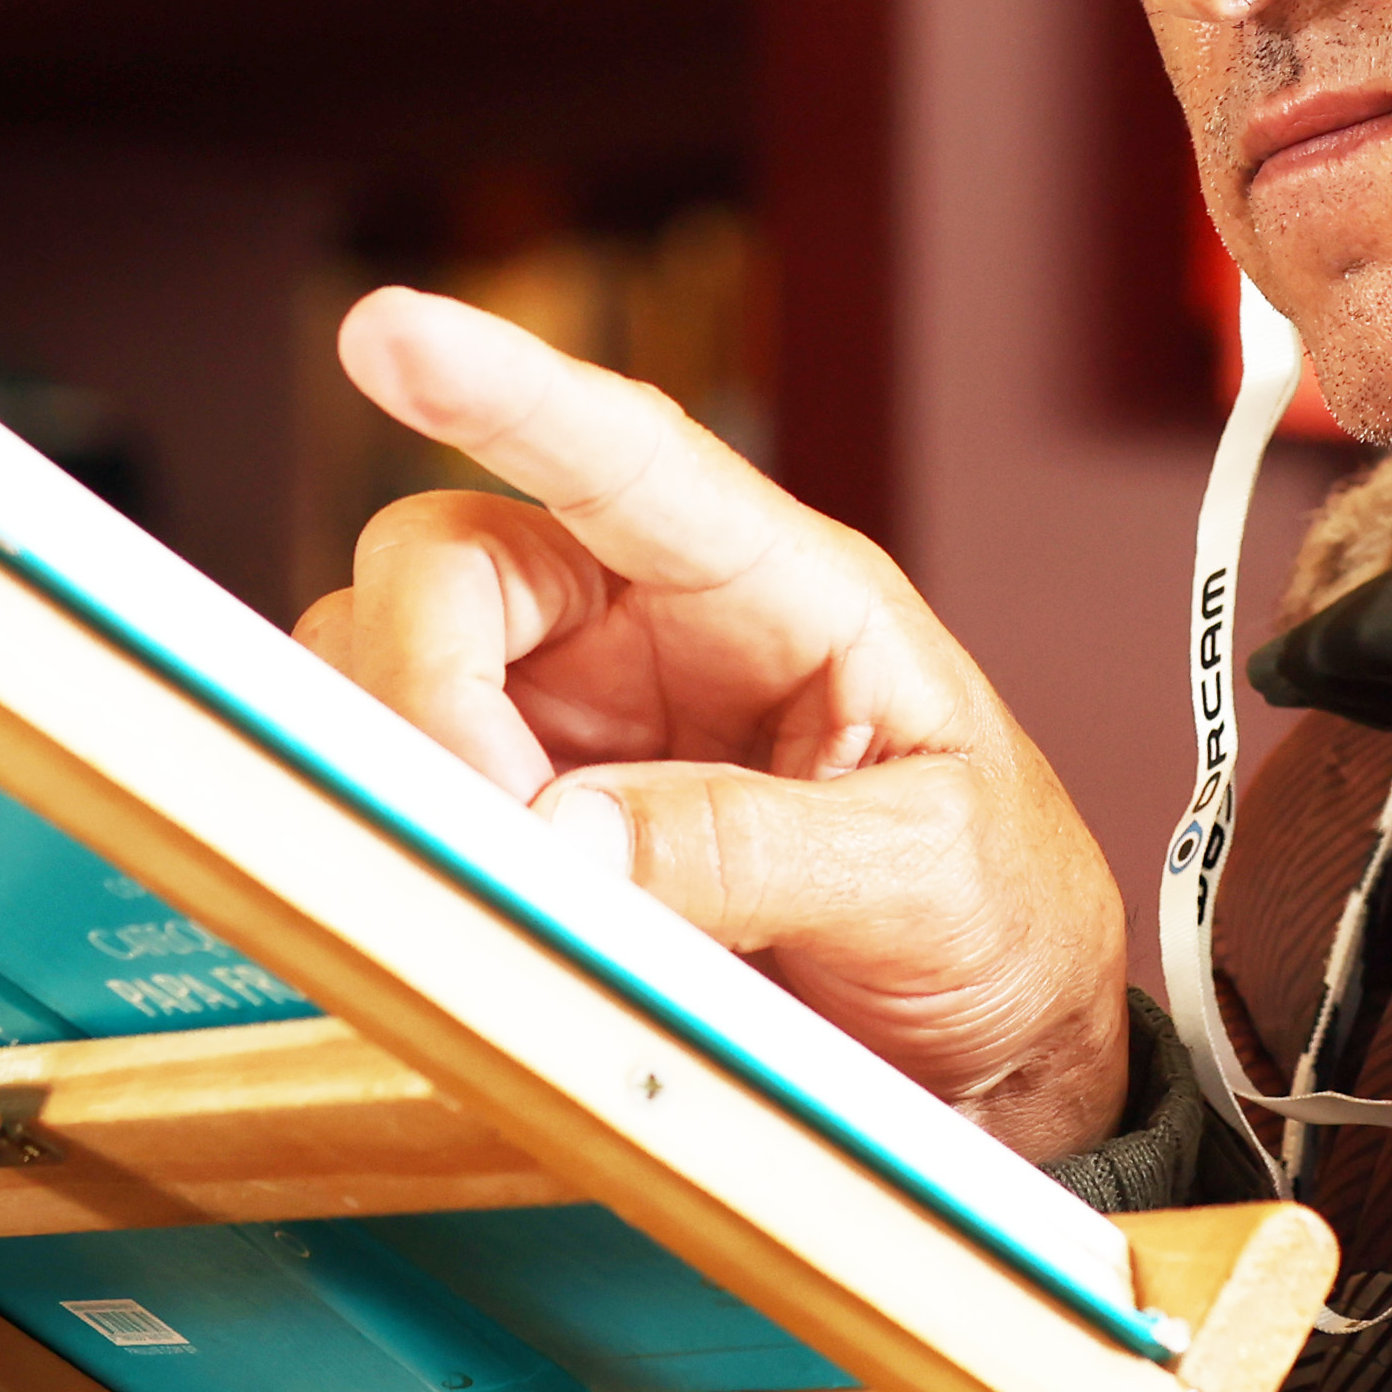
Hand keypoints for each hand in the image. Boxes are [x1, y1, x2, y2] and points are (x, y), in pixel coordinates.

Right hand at [292, 287, 1134, 1160]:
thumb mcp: (925, 872)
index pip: (630, 456)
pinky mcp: (530, 828)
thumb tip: (566, 836)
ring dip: (416, 777)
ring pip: (393, 675)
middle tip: (501, 828)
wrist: (996, 1057)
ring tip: (539, 896)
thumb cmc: (998, 915)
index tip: (393, 334)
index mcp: (781, 589)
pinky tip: (501, 921)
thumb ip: (755, 849)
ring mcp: (576, 728)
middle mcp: (651, 632)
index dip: (508, 391)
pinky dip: (411, 846)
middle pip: (452, 565)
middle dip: (430, 684)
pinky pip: (406, 794)